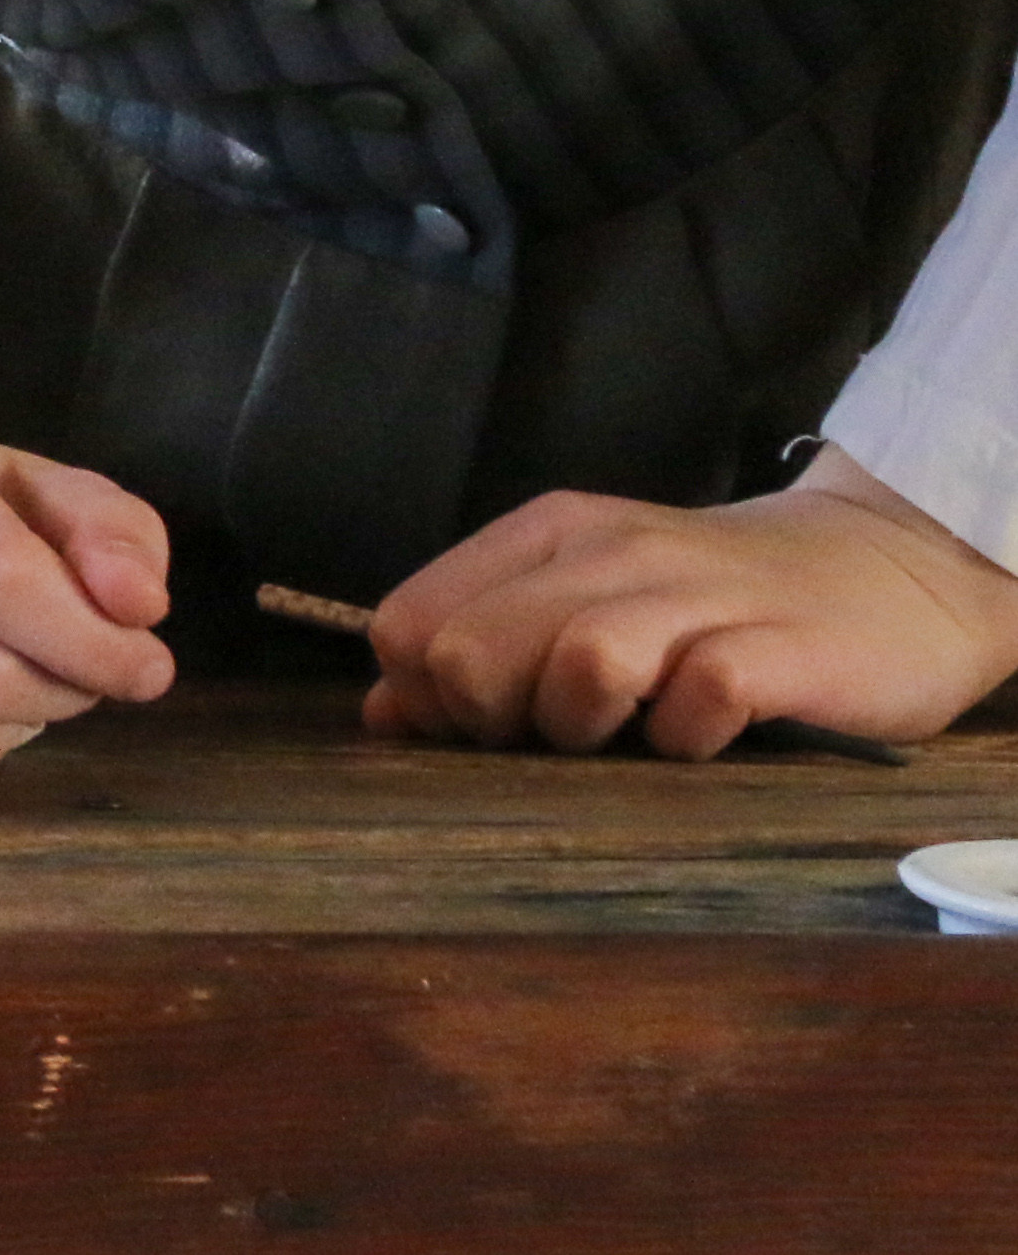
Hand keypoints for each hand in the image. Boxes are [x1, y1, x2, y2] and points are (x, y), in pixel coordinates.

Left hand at [365, 446, 1017, 756]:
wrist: (891, 568)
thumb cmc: (715, 603)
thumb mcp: (586, 601)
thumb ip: (483, 642)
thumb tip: (385, 712)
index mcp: (546, 535)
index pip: (410, 624)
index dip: (427, 696)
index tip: (483, 723)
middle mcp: (610, 552)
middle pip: (471, 653)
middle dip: (488, 723)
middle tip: (552, 738)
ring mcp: (698, 597)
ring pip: (579, 664)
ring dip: (580, 730)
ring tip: (625, 737)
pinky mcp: (782, 649)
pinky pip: (701, 701)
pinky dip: (685, 741)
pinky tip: (702, 738)